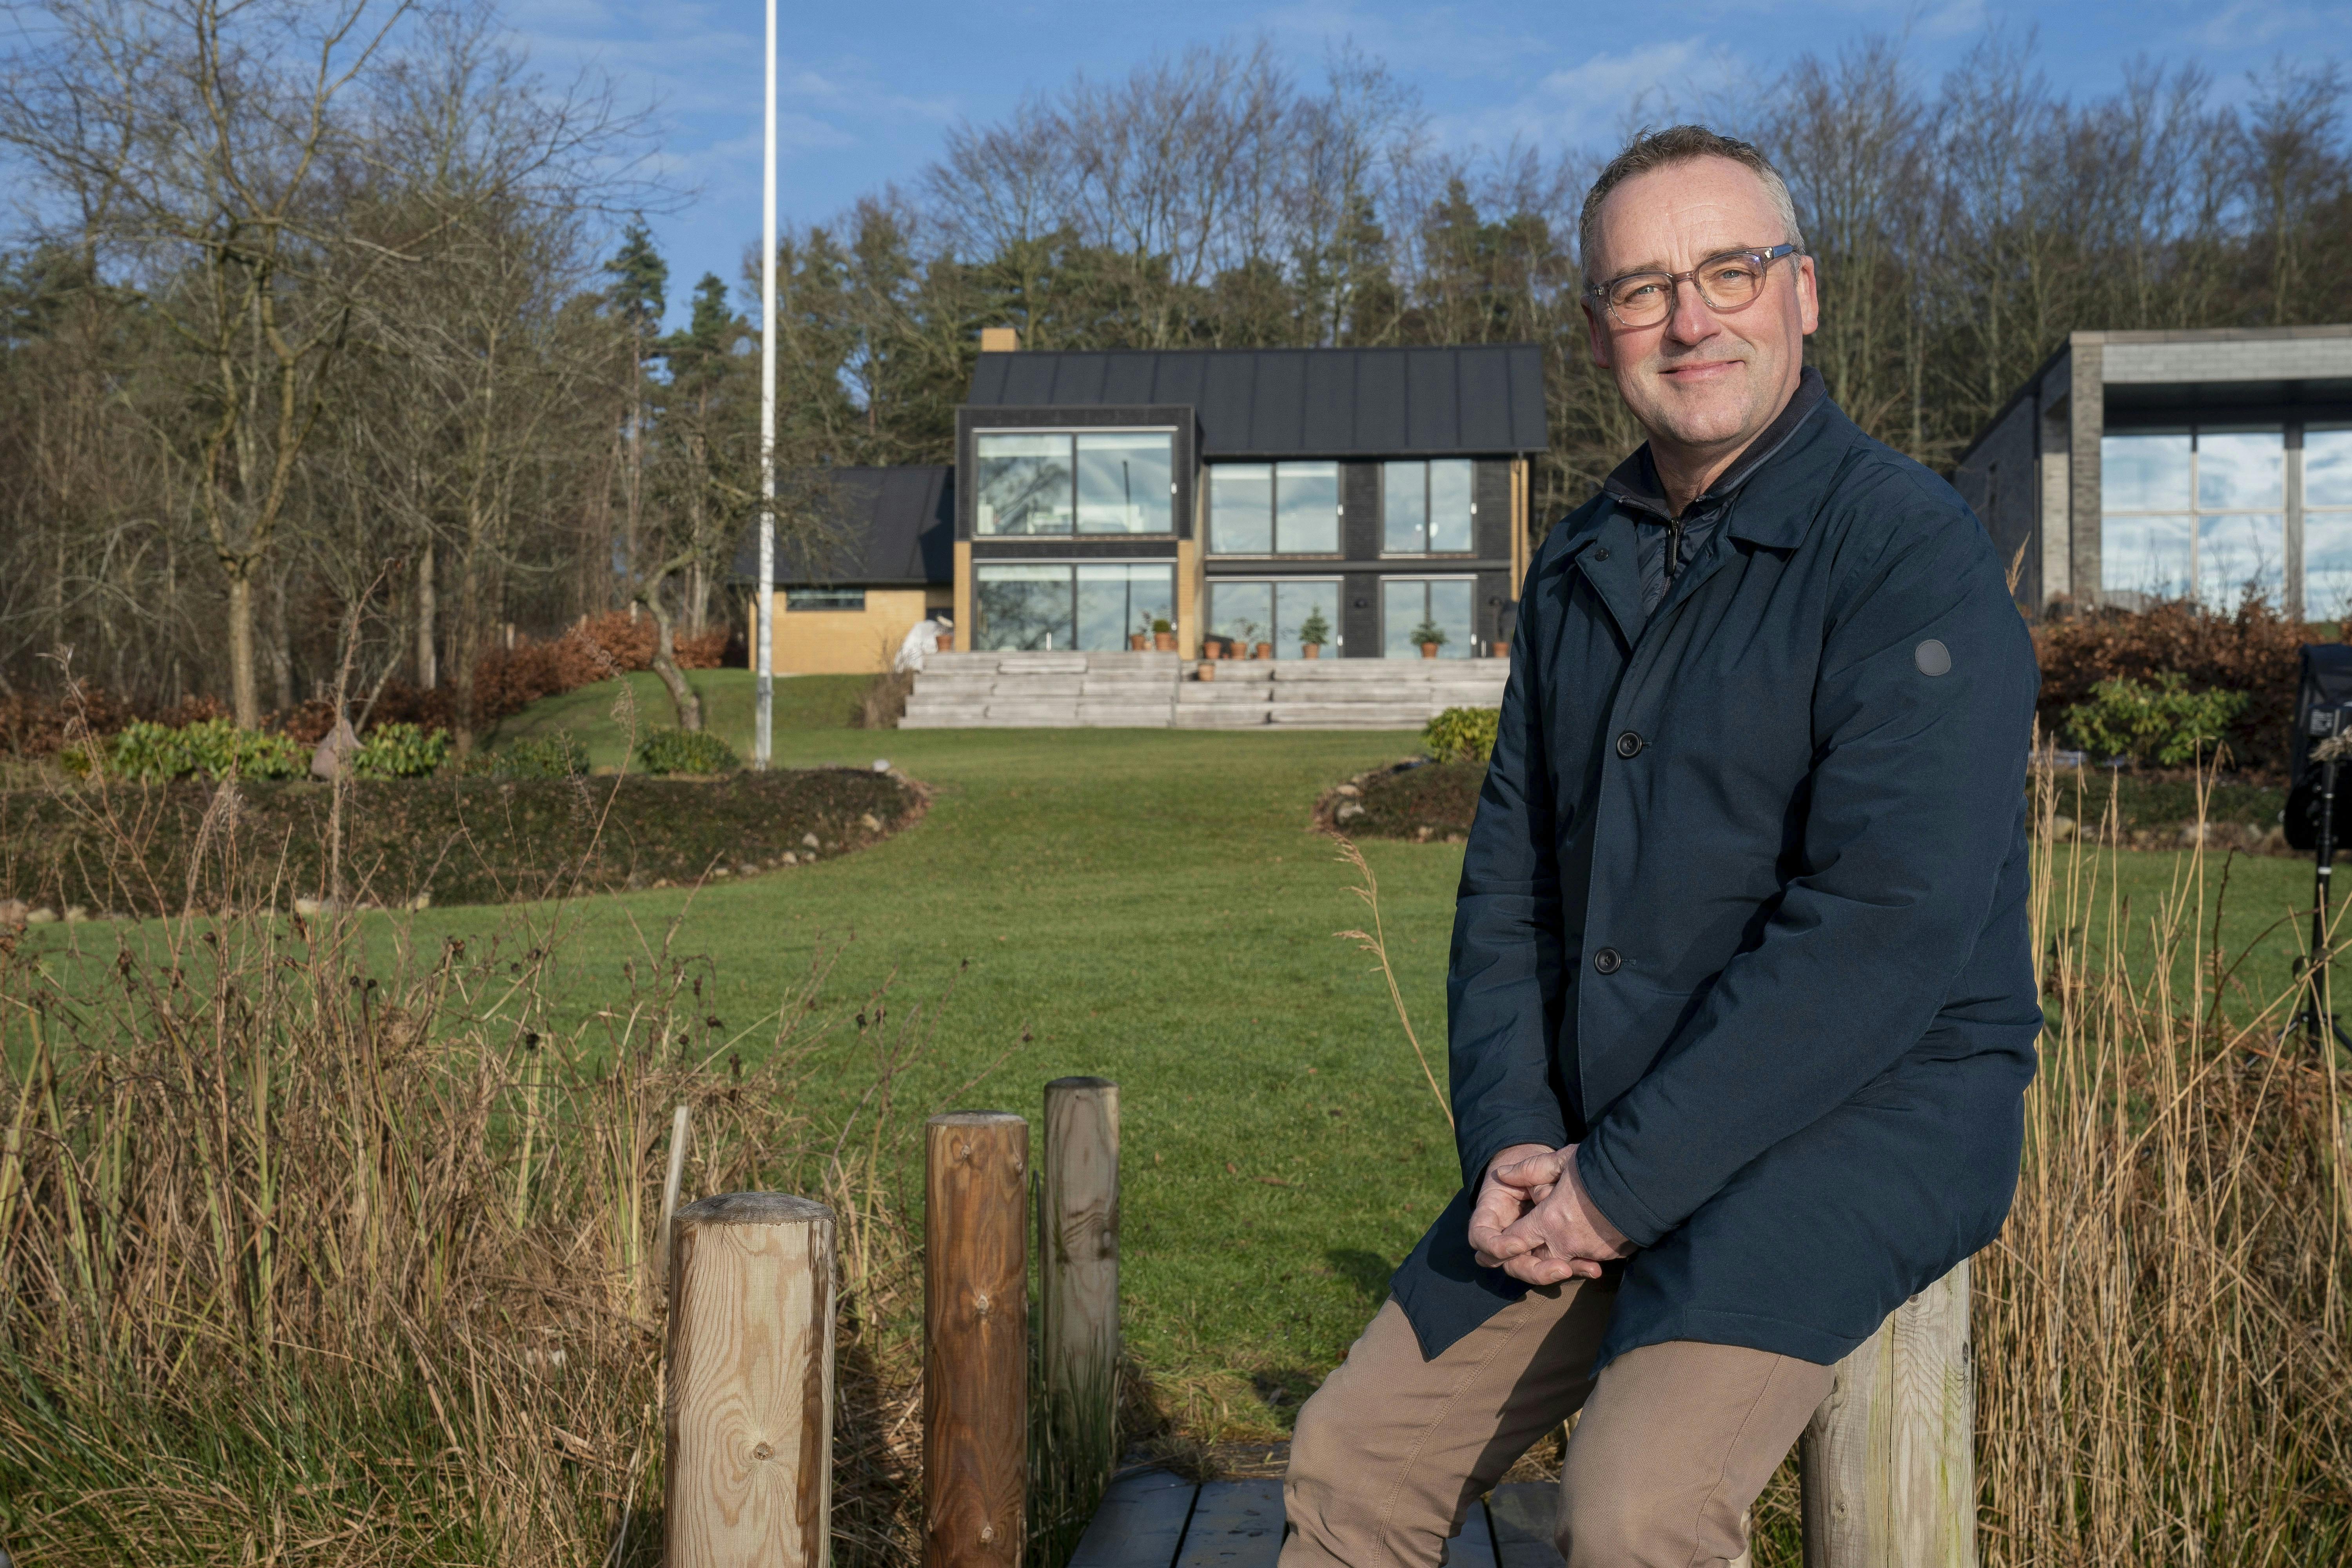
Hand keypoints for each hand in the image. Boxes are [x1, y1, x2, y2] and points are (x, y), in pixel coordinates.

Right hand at [1465, 1143, 1591, 1281]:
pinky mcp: (1552, 1253)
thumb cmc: (1536, 1166)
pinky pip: (1559, 1266)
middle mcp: (1506, 1238)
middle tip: (1561, 1269)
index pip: (1480, 1237)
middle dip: (1535, 1271)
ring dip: (1558, 1273)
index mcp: (1492, 1215)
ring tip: (1589, 1268)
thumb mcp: (1534, 1161)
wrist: (1557, 1173)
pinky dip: (1576, 1268)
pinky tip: (1594, 1267)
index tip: (1518, 1245)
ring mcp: (1529, 1248)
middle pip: (1511, 1265)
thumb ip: (1526, 1169)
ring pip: (1536, 1272)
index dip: (1495, 1246)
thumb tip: (1503, 1174)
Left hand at [1479, 1144, 1633, 1286]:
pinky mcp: (1613, 1256)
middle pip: (1539, 1258)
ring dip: (1562, 1249)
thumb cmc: (1601, 1166)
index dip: (1507, 1240)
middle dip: (1534, 1251)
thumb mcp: (1563, 1160)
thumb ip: (1530, 1169)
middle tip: (1537, 1235)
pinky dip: (1586, 1248)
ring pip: (1566, 1259)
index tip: (1503, 1239)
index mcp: (1550, 1220)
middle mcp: (1567, 1243)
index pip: (1517, 1239)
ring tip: (1567, 1229)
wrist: (1648, 1179)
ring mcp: (1592, 1252)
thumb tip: (1502, 1174)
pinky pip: (1591, 1256)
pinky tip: (1592, 1230)